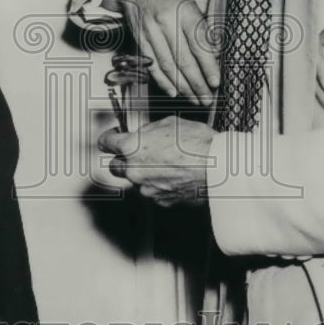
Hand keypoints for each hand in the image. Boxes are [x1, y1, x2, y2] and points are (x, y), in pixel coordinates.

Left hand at [98, 116, 214, 206]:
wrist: (218, 168)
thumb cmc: (198, 144)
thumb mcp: (169, 123)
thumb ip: (148, 130)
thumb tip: (142, 134)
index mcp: (133, 147)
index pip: (105, 142)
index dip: (109, 138)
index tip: (112, 137)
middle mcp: (134, 170)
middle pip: (114, 166)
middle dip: (122, 159)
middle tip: (135, 152)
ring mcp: (146, 188)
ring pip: (135, 181)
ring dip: (142, 173)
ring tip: (163, 163)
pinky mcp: (160, 201)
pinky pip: (152, 191)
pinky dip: (157, 184)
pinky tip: (172, 175)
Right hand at [105, 0, 219, 105]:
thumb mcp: (189, 0)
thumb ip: (200, 27)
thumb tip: (214, 54)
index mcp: (183, 9)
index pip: (198, 43)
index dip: (208, 66)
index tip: (216, 82)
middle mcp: (165, 21)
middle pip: (183, 59)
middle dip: (197, 83)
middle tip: (208, 98)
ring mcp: (150, 31)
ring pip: (167, 65)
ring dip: (182, 86)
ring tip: (194, 99)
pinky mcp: (139, 38)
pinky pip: (152, 63)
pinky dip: (162, 80)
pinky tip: (173, 90)